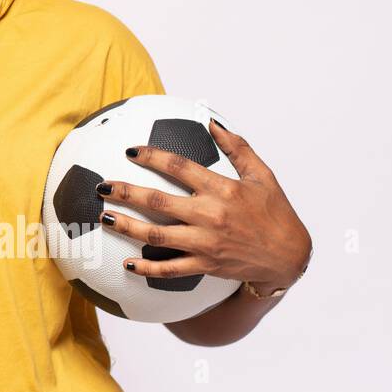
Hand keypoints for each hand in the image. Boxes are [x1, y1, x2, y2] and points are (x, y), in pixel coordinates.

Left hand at [96, 118, 311, 295]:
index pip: (179, 167)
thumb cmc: (275, 212)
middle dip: (125, 192)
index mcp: (222, 189)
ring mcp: (206, 243)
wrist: (290, 257)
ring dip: (127, 226)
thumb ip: (237, 147)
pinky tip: (127, 263)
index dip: (152, 156)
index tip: (130, 150)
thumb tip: (213, 122)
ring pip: (157, 235)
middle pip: (158, 202)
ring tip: (104, 217)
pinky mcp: (206, 265)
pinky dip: (148, 267)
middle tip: (102, 186)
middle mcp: (210, 216)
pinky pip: (171, 269)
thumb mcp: (263, 175)